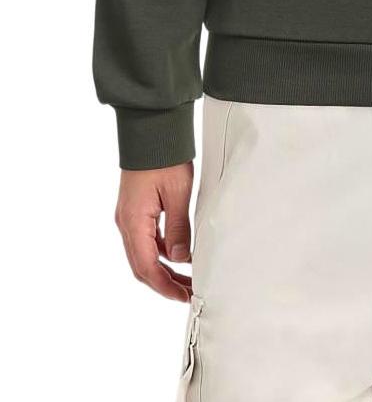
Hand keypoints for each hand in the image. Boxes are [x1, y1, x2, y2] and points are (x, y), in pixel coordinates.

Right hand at [114, 162, 193, 300]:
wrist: (151, 131)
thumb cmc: (164, 158)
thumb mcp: (178, 193)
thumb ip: (179, 228)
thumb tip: (182, 259)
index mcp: (133, 222)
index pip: (147, 267)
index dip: (165, 286)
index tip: (184, 297)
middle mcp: (127, 223)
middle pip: (143, 266)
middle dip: (165, 283)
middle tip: (189, 293)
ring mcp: (130, 217)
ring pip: (145, 254)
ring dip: (164, 269)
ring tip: (188, 278)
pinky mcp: (136, 211)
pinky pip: (147, 240)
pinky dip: (162, 252)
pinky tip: (181, 255)